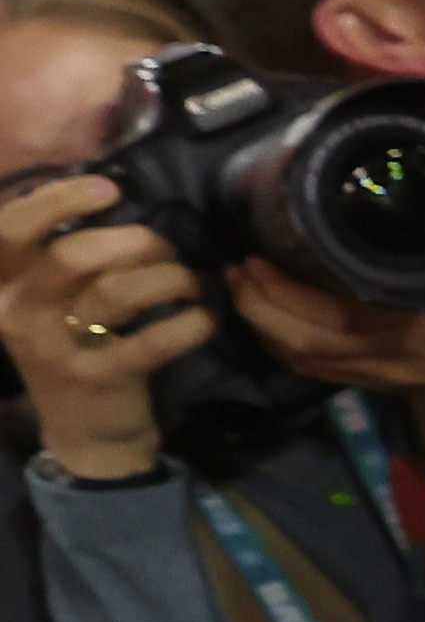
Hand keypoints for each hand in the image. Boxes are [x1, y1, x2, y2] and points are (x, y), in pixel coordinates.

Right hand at [0, 177, 209, 480]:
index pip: (10, 228)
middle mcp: (20, 313)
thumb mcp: (58, 301)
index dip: (57, 199)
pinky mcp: (97, 379)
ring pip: (117, 291)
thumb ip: (74, 256)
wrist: (86, 432)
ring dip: (171, 278)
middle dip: (134, 241)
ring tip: (193, 284)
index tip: (109, 189)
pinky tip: (208, 318)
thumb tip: (116, 197)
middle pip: (70, 255)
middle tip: (167, 251)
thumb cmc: (79, 347)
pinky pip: (154, 340)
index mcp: (8, 286)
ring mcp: (54, 350)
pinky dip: (192, 323)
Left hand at [228, 263, 424, 409]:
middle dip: (256, 304)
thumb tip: (403, 196)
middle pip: (297, 339)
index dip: (282, 289)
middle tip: (237, 268)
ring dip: (261, 325)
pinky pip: (311, 370)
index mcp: (406, 323)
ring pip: (297, 357)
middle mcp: (378, 353)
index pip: (327, 313)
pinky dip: (280, 346)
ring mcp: (370, 372)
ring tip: (243, 289)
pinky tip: (269, 324)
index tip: (257, 254)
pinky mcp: (368, 382)